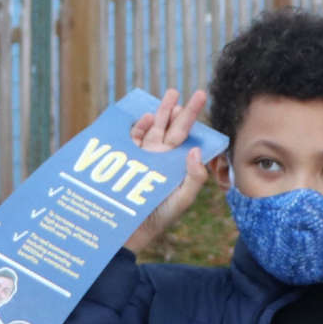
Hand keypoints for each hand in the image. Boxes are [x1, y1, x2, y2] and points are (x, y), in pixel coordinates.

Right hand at [122, 89, 211, 253]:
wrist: (127, 232)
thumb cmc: (157, 219)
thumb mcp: (181, 200)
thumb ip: (193, 178)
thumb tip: (196, 151)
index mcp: (175, 164)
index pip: (185, 136)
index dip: (191, 117)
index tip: (198, 97)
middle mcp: (159, 158)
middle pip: (170, 128)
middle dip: (177, 109)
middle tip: (185, 91)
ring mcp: (141, 157)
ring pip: (152, 129)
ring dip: (159, 112)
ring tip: (169, 95)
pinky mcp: (124, 160)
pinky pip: (132, 139)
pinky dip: (138, 127)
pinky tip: (147, 117)